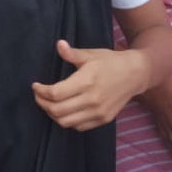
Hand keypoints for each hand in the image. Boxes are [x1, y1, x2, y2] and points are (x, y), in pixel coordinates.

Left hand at [32, 40, 148, 130]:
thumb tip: (58, 44)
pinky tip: (64, 110)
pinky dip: (67, 120)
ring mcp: (98, 112)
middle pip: (57, 110)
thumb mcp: (91, 54)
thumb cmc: (110, 62)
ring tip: (48, 103)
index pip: (55, 94)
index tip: (35, 85)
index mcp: (86, 82)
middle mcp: (92, 100)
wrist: (136, 74)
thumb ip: (72, 53)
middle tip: (38, 95)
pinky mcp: (103, 119)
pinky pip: (78, 126)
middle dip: (42, 103)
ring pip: (65, 122)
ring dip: (52, 114)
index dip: (40, 91)